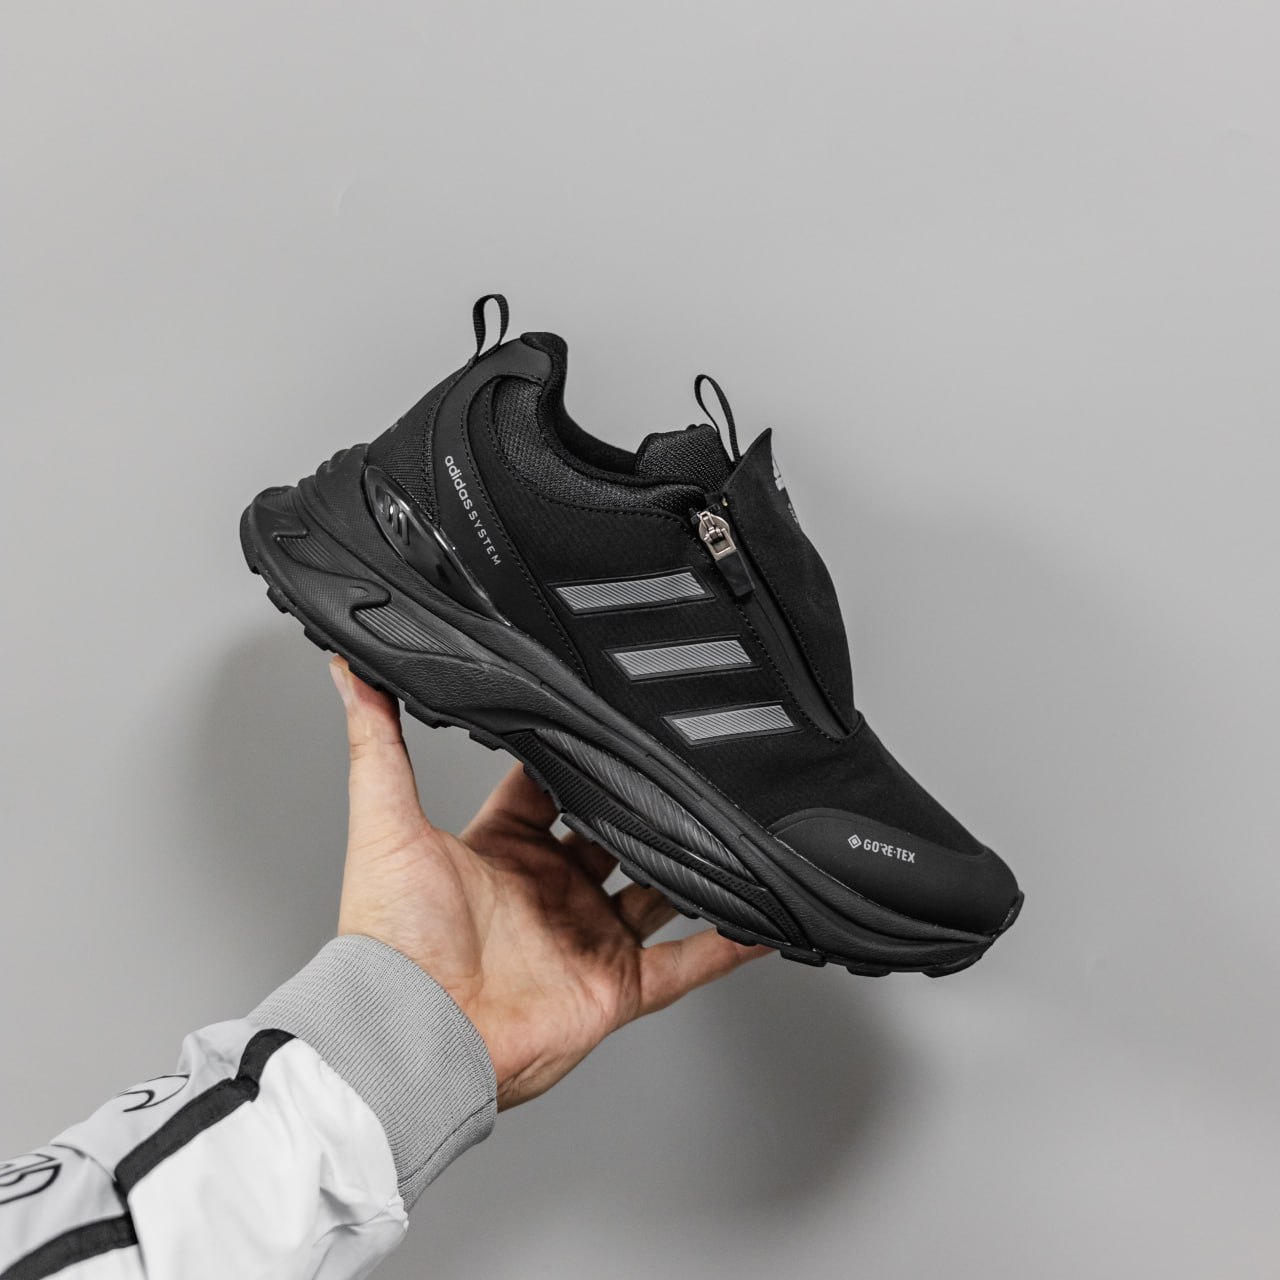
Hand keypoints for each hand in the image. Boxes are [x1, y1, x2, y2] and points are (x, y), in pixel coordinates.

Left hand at [328, 656, 766, 1108]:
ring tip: (734, 824)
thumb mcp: (384, 820)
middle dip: (643, 803)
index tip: (608, 720)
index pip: (548, 789)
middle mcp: (549, 895)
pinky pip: (685, 964)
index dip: (575, 757)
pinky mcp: (614, 987)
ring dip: (693, 863)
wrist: (411, 1031)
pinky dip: (726, 944)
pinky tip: (760, 916)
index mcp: (501, 853)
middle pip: (612, 834)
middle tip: (682, 762)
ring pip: (658, 892)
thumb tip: (351, 670)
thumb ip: (376, 742)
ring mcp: (586, 940)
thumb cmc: (388, 937)